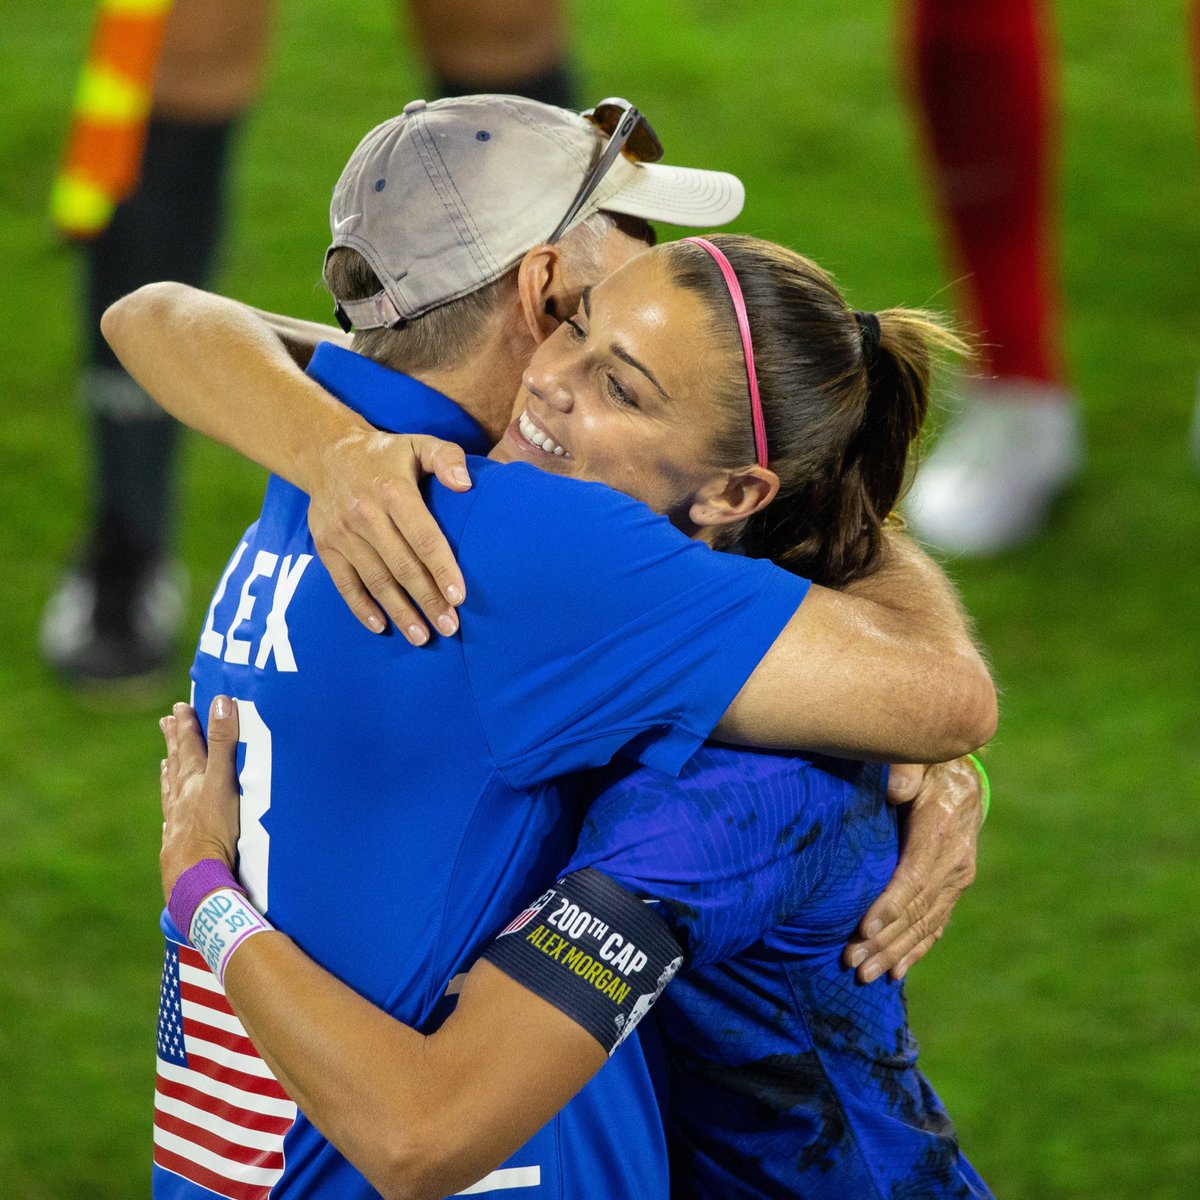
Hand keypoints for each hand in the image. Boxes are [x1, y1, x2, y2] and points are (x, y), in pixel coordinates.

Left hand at [159, 698, 242, 903]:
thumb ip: (223, 743)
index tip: (179, 707)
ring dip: (170, 772)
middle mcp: (181, 798)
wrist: (196, 879)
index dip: (186, 726)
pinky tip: (170, 813)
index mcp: (194, 780)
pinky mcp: (178, 843)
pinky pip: (172, 818)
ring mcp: (178, 821)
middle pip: (176, 764)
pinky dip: (171, 808)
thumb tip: (221, 702)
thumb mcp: (224, 782)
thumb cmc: (213, 831)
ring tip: (165, 762)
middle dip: (174, 742)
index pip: (189, 746)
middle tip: (166, 722)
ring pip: (171, 790)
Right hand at [308, 428, 472, 644]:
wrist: (325, 453)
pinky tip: (381, 626)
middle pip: (401, 566)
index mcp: (393, 492)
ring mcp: (342, 534)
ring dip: (400, 612)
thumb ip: (448, 457)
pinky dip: (361, 608)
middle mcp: (365, 515)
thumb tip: (465, 484)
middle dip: (427, 600)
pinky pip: (344, 583)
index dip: (442, 569)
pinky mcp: (325, 546)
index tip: (458, 597)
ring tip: (422, 636)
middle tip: (449, 627)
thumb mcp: (418, 443)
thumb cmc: (385, 455)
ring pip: (375, 581)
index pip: (423, 537)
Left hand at [843, 757, 982, 982]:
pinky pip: (936, 925)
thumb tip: (896, 790)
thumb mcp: (918, 760)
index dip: (890, 906)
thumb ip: (907, 772)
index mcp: (941, 832)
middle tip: (852, 963)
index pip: (915, 877)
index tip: (864, 929)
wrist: (963, 777)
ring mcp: (958, 880)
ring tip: (864, 974)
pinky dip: (916, 950)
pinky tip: (895, 972)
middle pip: (917, 910)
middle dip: (885, 940)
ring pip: (926, 924)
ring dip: (895, 953)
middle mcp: (954, 863)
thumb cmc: (927, 766)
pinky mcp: (954, 889)